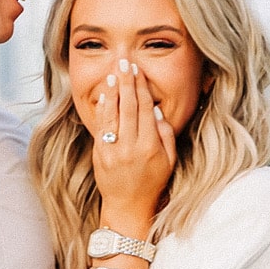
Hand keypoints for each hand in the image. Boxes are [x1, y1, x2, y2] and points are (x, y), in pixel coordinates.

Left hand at [90, 60, 175, 223]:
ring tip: (113, 74)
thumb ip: (165, 134)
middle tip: (124, 64)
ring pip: (112, 115)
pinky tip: (103, 96)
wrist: (128, 204)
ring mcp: (113, 151)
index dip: (141, 88)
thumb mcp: (169, 160)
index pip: (144, 110)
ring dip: (112, 93)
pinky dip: (102, 110)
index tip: (138, 72)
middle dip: (126, 83)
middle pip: (128, 108)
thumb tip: (155, 110)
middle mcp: (131, 147)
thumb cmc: (153, 181)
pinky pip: (101, 127)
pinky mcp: (100, 155)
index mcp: (150, 146)